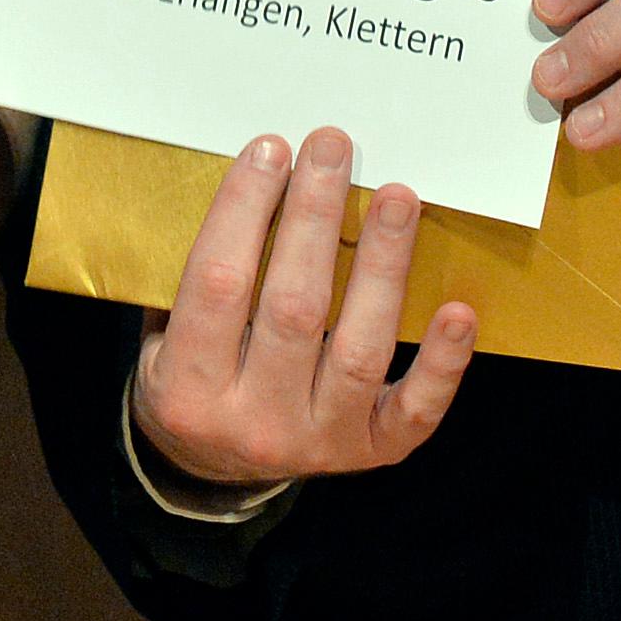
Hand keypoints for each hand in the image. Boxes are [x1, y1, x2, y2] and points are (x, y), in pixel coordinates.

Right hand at [129, 128, 475, 489]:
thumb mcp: (162, 336)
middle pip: (293, 309)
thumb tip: (250, 180)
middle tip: (332, 148)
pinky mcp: (372, 450)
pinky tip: (458, 310)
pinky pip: (414, 410)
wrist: (214, 471)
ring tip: (397, 197)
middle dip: (314, 217)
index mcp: (187, 388)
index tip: (270, 150)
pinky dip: (442, 363)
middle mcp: (254, 422)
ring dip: (382, 266)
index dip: (243, 211)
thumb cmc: (194, 377)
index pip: (217, 284)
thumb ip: (193, 276)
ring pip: (359, 350)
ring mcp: (319, 441)